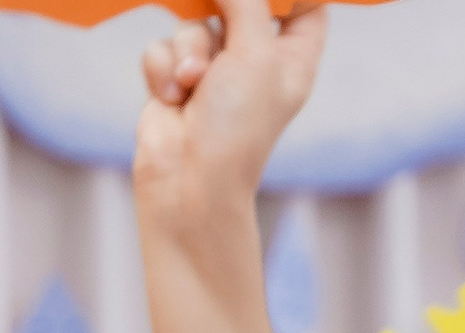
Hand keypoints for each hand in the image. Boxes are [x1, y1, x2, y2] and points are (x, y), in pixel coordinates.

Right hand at [133, 0, 327, 223]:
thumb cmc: (234, 127)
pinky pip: (162, 47)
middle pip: (239, 2)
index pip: (302, 5)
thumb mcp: (254, 53)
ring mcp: (212, 69)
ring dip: (189, 49)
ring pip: (193, 23)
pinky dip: (163, 69)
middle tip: (215, 5)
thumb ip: (246, 2)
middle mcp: (254, 59)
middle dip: (220, 6)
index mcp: (292, 56)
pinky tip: (172, 98)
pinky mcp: (174, 80)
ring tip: (192, 83)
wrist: (186, 182)